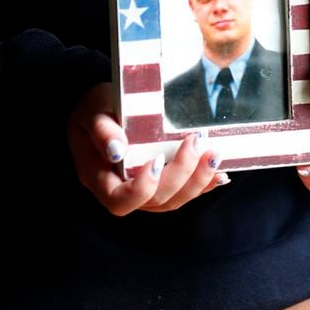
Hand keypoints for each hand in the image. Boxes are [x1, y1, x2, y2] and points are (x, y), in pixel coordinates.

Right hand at [67, 82, 227, 215]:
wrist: (98, 107)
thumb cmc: (91, 108)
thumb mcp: (91, 111)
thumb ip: (101, 131)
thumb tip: (117, 151)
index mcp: (98, 177)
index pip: (120, 201)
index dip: (142, 189)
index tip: (157, 159)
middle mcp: (121, 189)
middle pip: (154, 201)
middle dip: (181, 175)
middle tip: (197, 142)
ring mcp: (141, 190)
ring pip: (171, 201)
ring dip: (197, 181)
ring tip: (213, 154)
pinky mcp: (158, 182)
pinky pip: (181, 192)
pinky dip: (201, 185)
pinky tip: (218, 173)